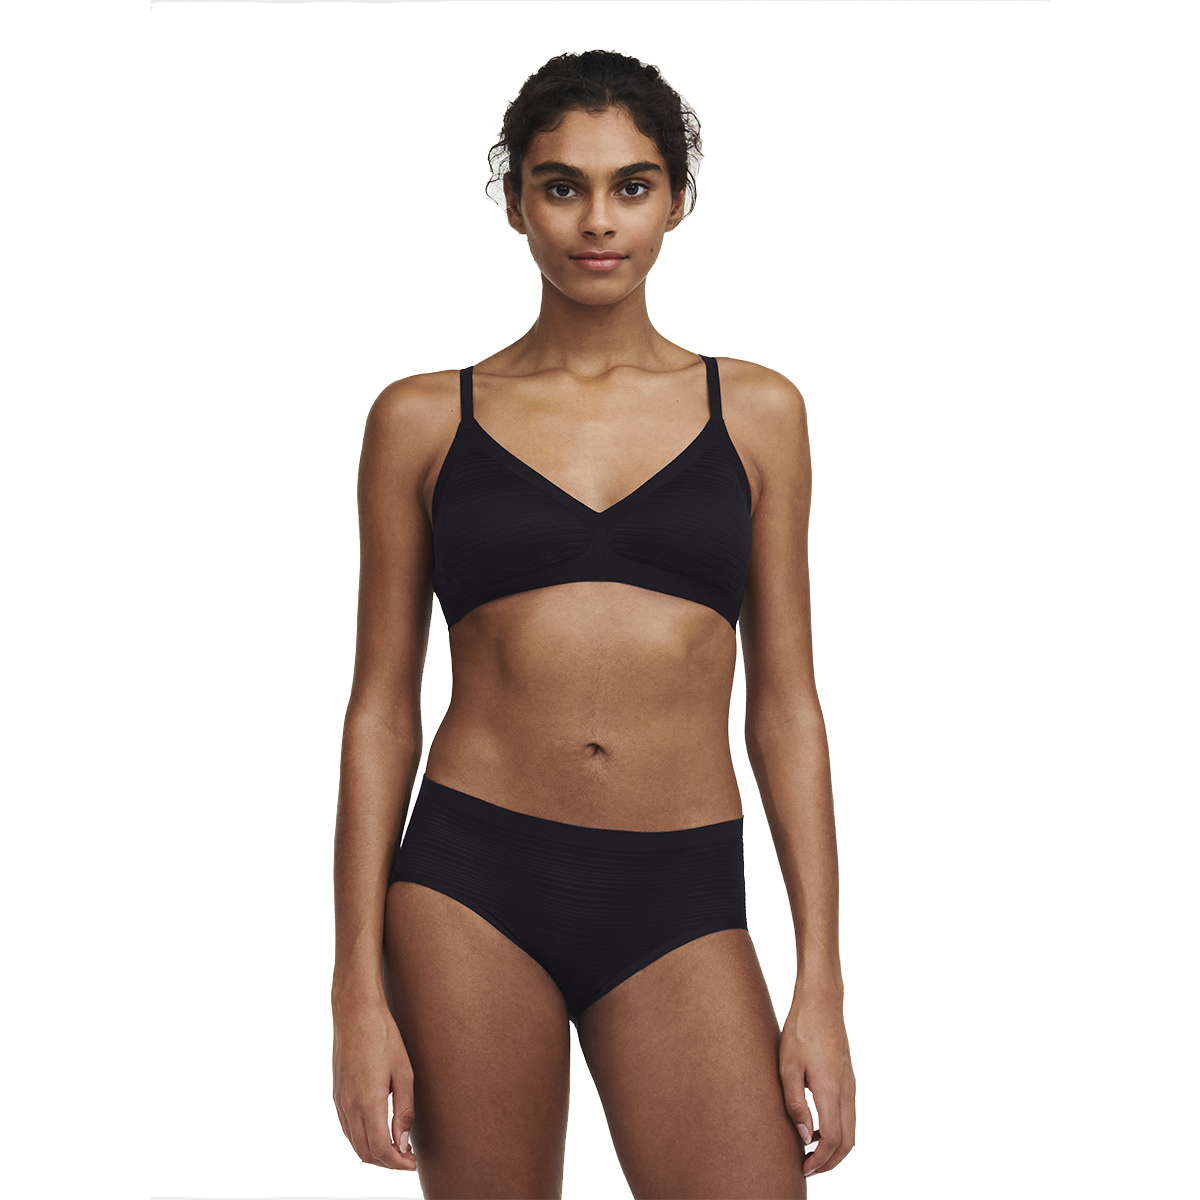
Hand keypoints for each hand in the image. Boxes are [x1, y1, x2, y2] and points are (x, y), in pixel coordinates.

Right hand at [332, 995, 417, 1170]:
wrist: (355, 1012)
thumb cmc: (383, 1036)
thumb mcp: (404, 1072)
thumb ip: (404, 1110)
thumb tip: (404, 1141)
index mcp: (368, 1101)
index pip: (380, 1149)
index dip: (397, 1163)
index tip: (412, 1163)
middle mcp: (349, 1106)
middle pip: (366, 1152)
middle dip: (388, 1162)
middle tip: (408, 1157)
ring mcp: (340, 1101)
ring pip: (354, 1143)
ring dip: (375, 1152)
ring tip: (397, 1145)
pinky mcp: (336, 1095)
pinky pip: (347, 1128)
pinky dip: (363, 1139)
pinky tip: (379, 1130)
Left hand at [779, 989, 855, 1178]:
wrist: (822, 1000)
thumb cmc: (801, 1029)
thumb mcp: (787, 1065)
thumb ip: (795, 1103)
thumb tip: (804, 1135)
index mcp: (831, 1090)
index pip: (832, 1140)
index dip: (819, 1161)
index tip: (803, 1168)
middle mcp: (846, 1090)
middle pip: (847, 1142)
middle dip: (830, 1162)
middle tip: (808, 1168)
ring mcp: (850, 1083)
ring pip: (851, 1129)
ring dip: (834, 1147)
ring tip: (809, 1151)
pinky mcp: (848, 1077)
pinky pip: (848, 1114)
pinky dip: (837, 1129)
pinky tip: (815, 1124)